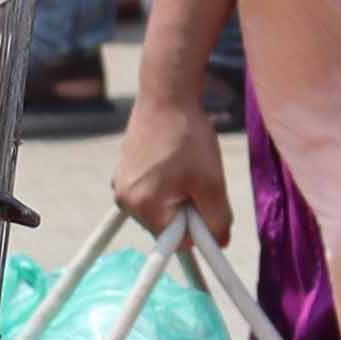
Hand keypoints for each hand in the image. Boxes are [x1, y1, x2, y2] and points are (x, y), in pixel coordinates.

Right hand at [109, 80, 233, 246]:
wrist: (166, 96)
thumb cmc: (188, 138)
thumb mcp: (211, 183)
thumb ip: (217, 219)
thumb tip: (220, 243)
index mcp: (143, 207)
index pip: (177, 242)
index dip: (199, 226)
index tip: (208, 201)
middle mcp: (125, 201)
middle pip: (166, 226)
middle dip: (186, 209)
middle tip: (198, 180)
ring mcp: (121, 185)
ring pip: (159, 208)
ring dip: (176, 195)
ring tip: (186, 166)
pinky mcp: (123, 172)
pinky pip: (149, 192)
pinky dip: (165, 184)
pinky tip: (174, 160)